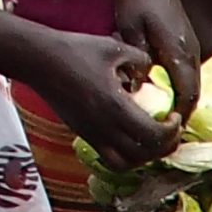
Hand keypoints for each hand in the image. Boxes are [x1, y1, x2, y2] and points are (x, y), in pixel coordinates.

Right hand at [27, 30, 179, 170]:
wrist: (37, 59)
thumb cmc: (74, 50)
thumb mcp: (113, 48)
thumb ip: (139, 59)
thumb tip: (154, 70)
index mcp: (115, 107)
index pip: (153, 135)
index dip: (171, 132)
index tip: (174, 118)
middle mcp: (104, 127)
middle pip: (145, 155)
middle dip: (165, 146)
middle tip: (171, 131)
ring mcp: (93, 135)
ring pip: (128, 164)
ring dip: (146, 157)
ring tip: (154, 140)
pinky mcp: (84, 135)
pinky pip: (111, 161)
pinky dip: (127, 160)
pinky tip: (133, 142)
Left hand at [111, 0, 198, 122]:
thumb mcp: (129, 31)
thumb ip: (137, 63)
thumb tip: (140, 91)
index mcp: (180, 53)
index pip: (187, 96)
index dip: (180, 118)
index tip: (167, 132)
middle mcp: (192, 53)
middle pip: (193, 93)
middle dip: (181, 113)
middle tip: (164, 129)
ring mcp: (192, 46)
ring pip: (191, 82)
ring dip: (180, 99)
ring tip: (162, 113)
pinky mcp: (186, 41)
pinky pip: (186, 71)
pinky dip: (177, 84)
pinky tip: (160, 88)